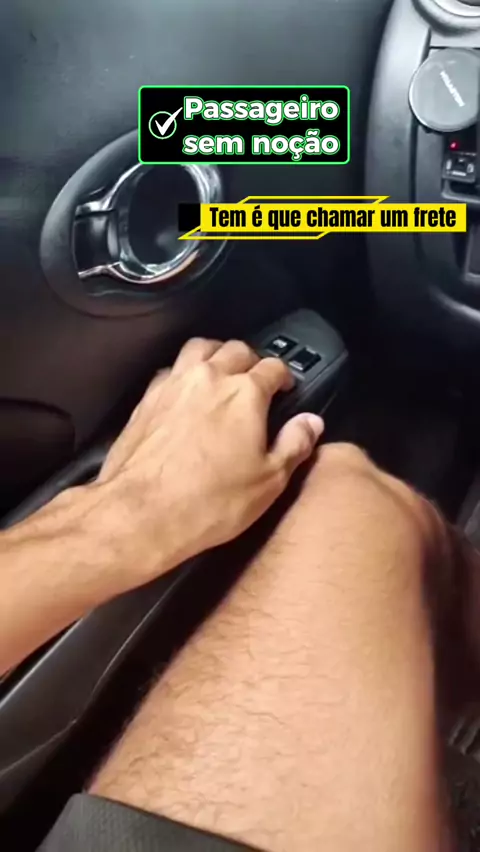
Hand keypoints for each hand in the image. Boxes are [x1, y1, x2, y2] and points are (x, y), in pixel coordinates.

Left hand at [94, 338, 323, 583]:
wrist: (142, 512)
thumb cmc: (209, 501)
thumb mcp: (269, 481)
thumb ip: (294, 445)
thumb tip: (311, 423)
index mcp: (245, 393)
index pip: (273, 367)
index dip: (285, 376)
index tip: (286, 388)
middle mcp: (209, 378)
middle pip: (236, 349)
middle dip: (252, 360)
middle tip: (258, 379)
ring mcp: (174, 384)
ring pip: (199, 349)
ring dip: (216, 354)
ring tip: (222, 371)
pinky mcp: (147, 399)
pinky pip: (170, 370)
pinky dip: (184, 373)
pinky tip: (186, 391)